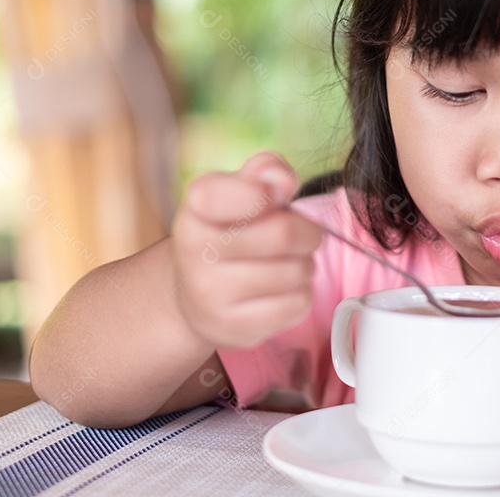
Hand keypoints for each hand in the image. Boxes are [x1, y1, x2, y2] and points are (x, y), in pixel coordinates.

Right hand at [171, 152, 322, 348]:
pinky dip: (301, 294)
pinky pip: (297, 305)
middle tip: (304, 234)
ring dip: (305, 264)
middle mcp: (196, 252)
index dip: (268, 191)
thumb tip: (282, 180)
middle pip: (284, 235)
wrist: (193, 296)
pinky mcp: (235, 328)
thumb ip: (264, 172)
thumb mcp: (238, 192)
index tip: (274, 196)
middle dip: (307, 232)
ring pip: (296, 272)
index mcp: (197, 208)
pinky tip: (281, 290)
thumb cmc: (226, 234)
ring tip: (286, 263)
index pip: (243, 192)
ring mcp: (212, 296)